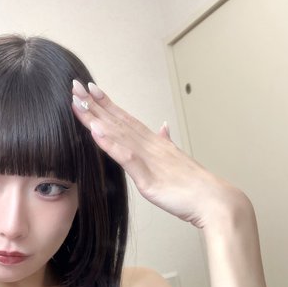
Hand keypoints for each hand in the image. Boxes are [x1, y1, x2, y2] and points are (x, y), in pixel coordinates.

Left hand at [71, 79, 241, 228]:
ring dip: (96, 118)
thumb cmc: (195, 186)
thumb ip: (167, 143)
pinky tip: (96, 133)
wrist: (213, 200)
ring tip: (78, 103)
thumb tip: (164, 127)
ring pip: (117, 134)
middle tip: (74, 86)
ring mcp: (148, 159)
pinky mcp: (148, 177)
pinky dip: (110, 144)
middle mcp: (149, 145)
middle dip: (94, 104)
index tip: (89, 89)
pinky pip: (126, 158)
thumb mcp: (177, 159)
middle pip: (117, 121)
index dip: (106, 104)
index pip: (126, 119)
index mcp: (154, 143)